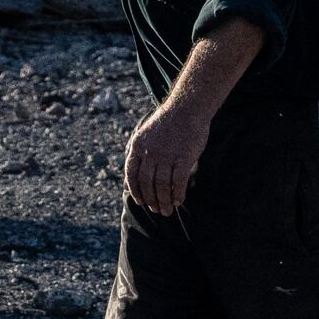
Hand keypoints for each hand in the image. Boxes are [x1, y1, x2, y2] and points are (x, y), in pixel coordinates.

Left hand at [122, 97, 217, 214]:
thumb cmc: (168, 122)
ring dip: (164, 201)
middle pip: (147, 183)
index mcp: (138, 146)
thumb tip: (130, 175)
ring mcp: (167, 154)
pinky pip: (179, 180)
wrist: (188, 107)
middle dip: (151, 200)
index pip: (131, 174)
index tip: (140, 201)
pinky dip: (178, 193)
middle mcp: (151, 152)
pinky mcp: (184, 156)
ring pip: (162, 185)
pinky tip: (179, 200)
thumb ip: (138, 153)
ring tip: (167, 210)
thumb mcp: (145, 134)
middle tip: (156, 210)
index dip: (135, 190)